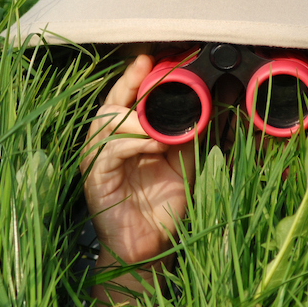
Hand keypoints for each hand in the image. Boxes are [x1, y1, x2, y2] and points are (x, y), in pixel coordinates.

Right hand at [80, 54, 195, 304]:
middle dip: (130, 86)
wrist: (150, 248)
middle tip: (150, 73)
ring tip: (162, 123)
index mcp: (125, 136)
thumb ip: (190, 134)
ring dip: (136, 118)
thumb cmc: (163, 206)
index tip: (150, 58)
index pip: (125, 98)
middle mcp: (106, 144)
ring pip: (107, 123)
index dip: (134, 77)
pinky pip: (109, 152)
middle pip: (111, 104)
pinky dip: (133, 144)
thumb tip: (212, 101)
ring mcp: (98, 161)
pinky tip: (153, 145)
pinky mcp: (95, 179)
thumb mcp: (184, 163)